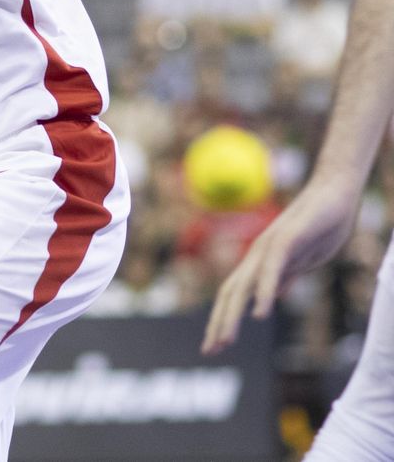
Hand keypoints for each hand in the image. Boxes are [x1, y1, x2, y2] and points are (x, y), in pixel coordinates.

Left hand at [201, 181, 358, 354]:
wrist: (335, 193)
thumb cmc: (321, 225)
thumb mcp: (303, 260)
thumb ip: (285, 277)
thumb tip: (272, 297)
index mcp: (262, 262)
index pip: (235, 295)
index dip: (223, 319)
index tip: (215, 345)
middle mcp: (258, 255)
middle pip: (230, 293)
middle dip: (218, 324)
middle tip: (209, 351)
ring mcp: (269, 247)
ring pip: (244, 285)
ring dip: (233, 315)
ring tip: (225, 341)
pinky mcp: (286, 240)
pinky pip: (271, 270)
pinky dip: (263, 292)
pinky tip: (259, 313)